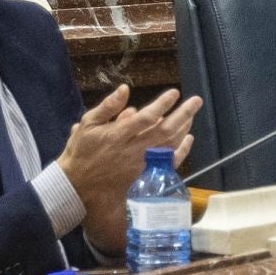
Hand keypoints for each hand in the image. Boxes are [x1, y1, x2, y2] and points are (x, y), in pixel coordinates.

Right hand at [56, 83, 201, 252]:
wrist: (79, 184)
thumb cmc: (82, 151)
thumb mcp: (88, 124)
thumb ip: (108, 107)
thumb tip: (125, 89)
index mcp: (119, 135)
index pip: (145, 118)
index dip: (162, 105)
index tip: (174, 93)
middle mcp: (133, 150)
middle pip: (164, 131)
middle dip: (183, 114)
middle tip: (196, 101)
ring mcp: (141, 164)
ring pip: (169, 145)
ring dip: (184, 129)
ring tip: (192, 114)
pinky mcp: (145, 174)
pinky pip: (168, 163)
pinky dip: (181, 150)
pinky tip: (188, 139)